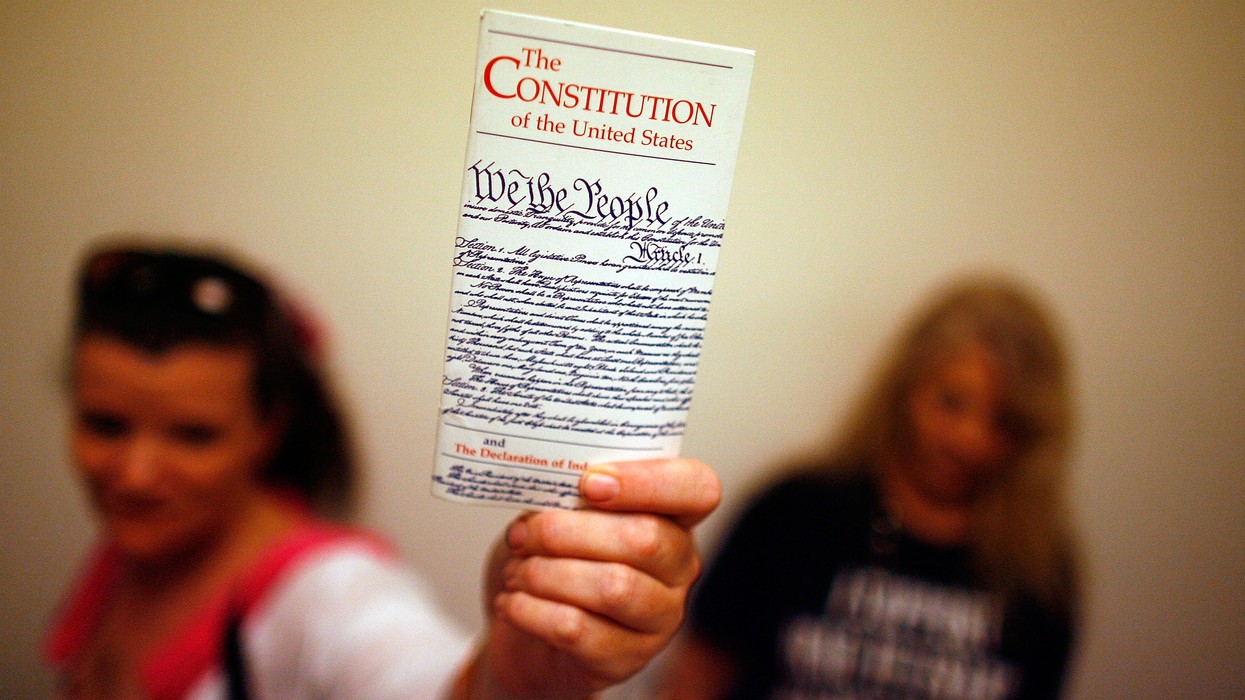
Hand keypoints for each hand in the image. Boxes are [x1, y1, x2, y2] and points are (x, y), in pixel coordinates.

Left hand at [458, 457, 719, 698]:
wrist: (526, 627)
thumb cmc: (552, 558)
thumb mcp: (562, 512)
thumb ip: (571, 494)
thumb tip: (550, 486)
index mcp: (674, 517)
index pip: (698, 489)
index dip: (648, 482)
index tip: (589, 483)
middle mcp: (680, 567)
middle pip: (644, 539)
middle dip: (568, 531)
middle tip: (523, 533)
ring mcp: (660, 617)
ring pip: (614, 587)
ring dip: (548, 574)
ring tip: (516, 571)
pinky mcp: (627, 659)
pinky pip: (579, 630)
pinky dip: (533, 611)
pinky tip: (512, 603)